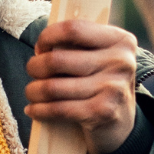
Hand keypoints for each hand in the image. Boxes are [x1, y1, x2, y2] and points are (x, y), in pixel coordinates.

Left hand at [23, 19, 139, 153]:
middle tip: (32, 71)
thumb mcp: (100, 57)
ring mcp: (113, 88)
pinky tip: (33, 109)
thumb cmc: (101, 82)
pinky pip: (59, 109)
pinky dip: (40, 110)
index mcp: (120, 40)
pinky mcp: (102, 112)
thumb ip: (79, 45)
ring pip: (54, 87)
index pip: (73, 29)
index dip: (48, 36)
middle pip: (58, 60)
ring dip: (34, 91)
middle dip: (35, 66)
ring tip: (31, 92)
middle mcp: (121, 62)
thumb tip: (42, 48)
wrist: (121, 124)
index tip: (40, 47)